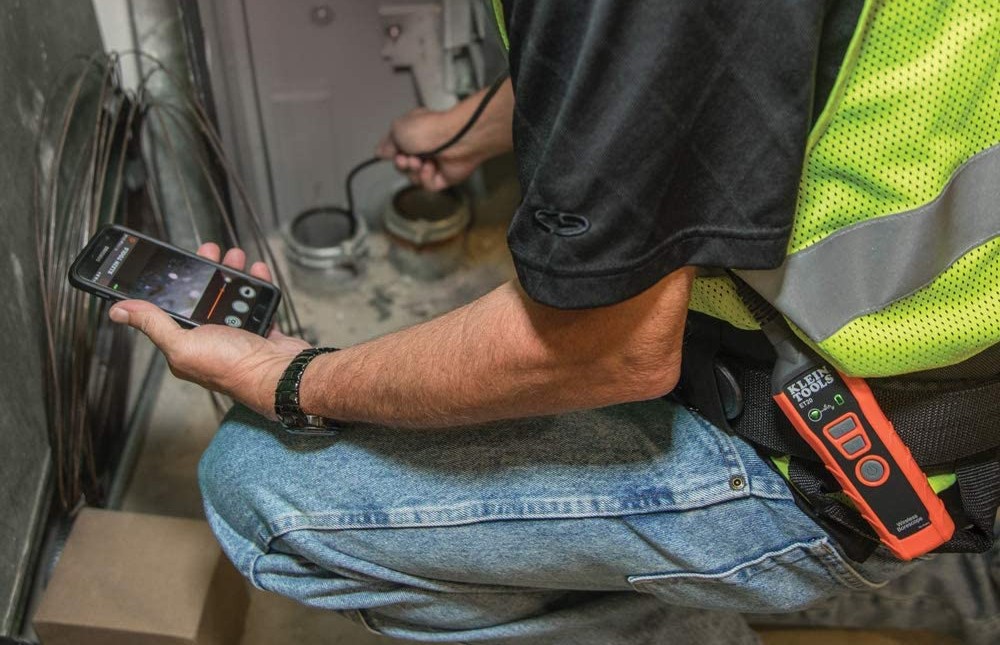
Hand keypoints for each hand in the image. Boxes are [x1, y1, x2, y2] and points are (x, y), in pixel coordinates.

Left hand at [108, 244, 310, 418]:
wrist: (281, 374)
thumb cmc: (234, 367)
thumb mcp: (183, 344)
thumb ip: (153, 324)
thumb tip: (119, 311)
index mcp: (186, 346)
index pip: (171, 309)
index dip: (174, 284)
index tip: (176, 262)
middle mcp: (210, 340)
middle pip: (203, 298)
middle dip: (206, 272)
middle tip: (209, 252)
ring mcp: (237, 336)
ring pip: (230, 297)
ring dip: (233, 273)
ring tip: (235, 258)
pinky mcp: (260, 331)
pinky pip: (255, 303)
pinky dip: (257, 285)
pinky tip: (256, 273)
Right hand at [376, 79, 513, 190]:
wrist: (455, 140)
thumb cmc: (430, 129)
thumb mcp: (397, 130)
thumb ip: (388, 143)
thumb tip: (380, 152)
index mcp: (414, 132)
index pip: (397, 148)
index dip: (391, 153)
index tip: (389, 153)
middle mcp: (425, 147)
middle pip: (404, 166)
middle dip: (402, 164)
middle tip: (406, 158)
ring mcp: (436, 163)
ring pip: (414, 178)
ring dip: (414, 171)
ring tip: (421, 161)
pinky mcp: (445, 177)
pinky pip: (428, 186)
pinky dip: (426, 178)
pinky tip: (431, 168)